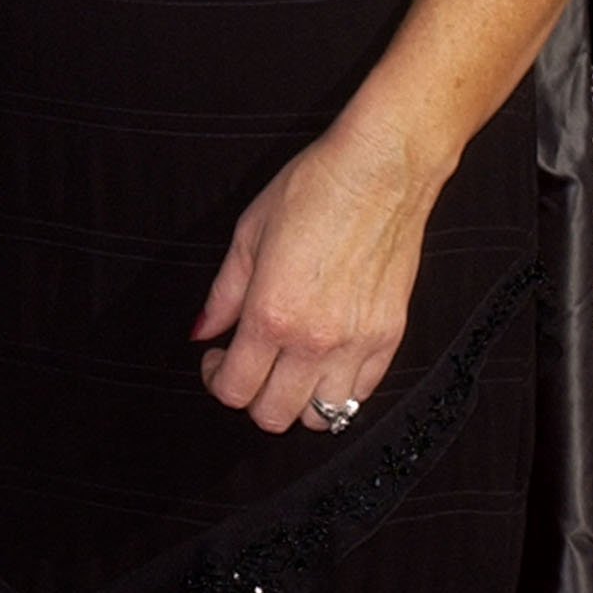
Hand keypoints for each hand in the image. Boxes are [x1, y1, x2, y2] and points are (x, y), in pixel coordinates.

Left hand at [192, 120, 435, 434]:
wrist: (379, 173)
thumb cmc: (313, 191)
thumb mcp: (248, 233)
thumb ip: (224, 293)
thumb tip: (203, 331)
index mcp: (271, 314)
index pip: (235, 388)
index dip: (216, 379)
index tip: (216, 358)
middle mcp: (314, 341)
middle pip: (274, 416)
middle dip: (251, 396)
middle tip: (247, 364)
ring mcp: (357, 345)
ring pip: (321, 419)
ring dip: (296, 401)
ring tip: (287, 366)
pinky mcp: (389, 339)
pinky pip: (360, 395)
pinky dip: (337, 391)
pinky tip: (323, 359)